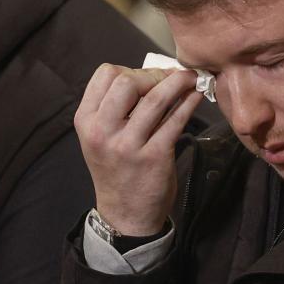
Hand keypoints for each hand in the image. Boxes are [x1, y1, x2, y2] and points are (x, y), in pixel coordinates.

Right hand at [74, 65, 201, 236]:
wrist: (126, 214)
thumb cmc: (117, 169)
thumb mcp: (101, 137)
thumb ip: (115, 108)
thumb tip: (152, 75)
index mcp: (86, 121)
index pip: (105, 75)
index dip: (131, 69)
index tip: (148, 77)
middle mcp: (102, 132)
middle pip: (127, 81)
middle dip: (153, 74)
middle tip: (170, 80)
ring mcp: (128, 145)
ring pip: (155, 99)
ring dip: (178, 82)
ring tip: (191, 78)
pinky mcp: (154, 157)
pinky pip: (175, 120)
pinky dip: (189, 103)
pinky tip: (196, 96)